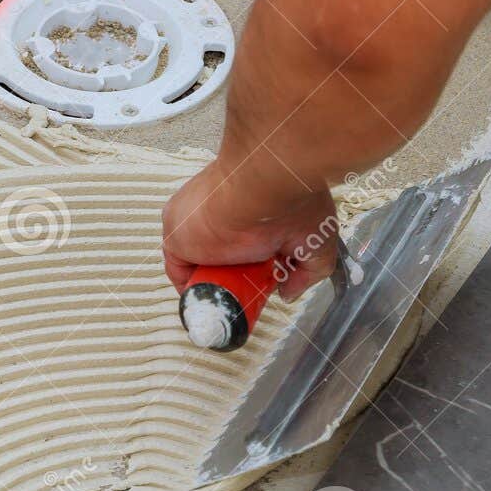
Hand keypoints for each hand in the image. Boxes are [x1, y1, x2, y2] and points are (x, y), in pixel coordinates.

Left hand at [161, 157, 338, 301]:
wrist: (261, 188)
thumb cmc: (290, 200)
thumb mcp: (314, 241)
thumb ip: (306, 271)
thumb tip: (288, 292)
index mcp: (248, 207)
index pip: (243, 241)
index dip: (255, 266)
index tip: (265, 283)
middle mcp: (219, 212)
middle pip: (221, 254)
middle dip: (237, 277)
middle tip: (253, 291)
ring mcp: (195, 224)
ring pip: (201, 263)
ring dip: (216, 283)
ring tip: (235, 297)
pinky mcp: (176, 237)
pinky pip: (179, 271)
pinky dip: (192, 290)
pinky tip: (210, 301)